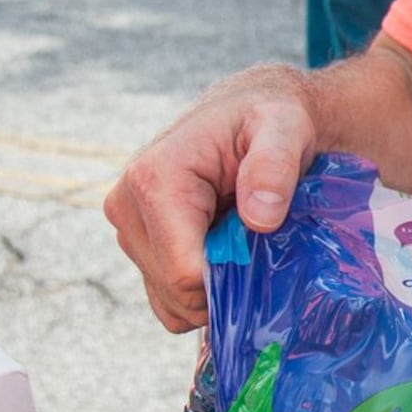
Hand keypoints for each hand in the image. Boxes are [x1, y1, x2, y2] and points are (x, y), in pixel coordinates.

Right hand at [104, 67, 321, 332]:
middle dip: (223, 286)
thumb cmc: (268, 118)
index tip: (263, 258)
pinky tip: (224, 255)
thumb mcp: (284, 130)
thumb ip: (273, 168)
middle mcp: (127, 206)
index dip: (229, 283)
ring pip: (170, 300)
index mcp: (153, 180)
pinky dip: (199, 292)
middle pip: (175, 292)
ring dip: (213, 289)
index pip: (183, 273)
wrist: (249, 111)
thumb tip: (260, 218)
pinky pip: (166, 299)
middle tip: (256, 245)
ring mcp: (128, 228)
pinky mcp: (137, 243)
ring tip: (239, 243)